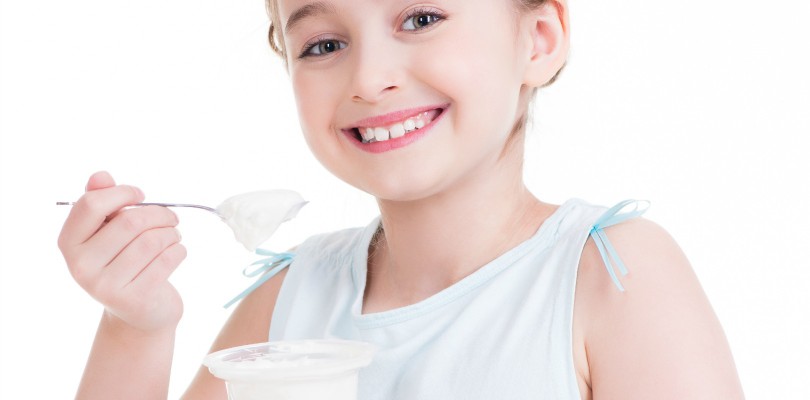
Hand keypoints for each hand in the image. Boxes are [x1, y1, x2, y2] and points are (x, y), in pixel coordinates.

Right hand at [58, 171, 186, 331]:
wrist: (139, 312)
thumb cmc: (124, 261)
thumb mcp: (108, 231)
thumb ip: (103, 201)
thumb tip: (101, 176)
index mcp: (69, 243)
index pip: (91, 204)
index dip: (122, 193)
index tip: (140, 195)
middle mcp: (80, 266)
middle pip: (129, 222)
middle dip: (159, 213)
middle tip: (171, 217)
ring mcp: (105, 286)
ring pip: (152, 241)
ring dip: (172, 233)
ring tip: (174, 235)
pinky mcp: (133, 299)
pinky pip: (167, 260)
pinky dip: (178, 250)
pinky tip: (176, 252)